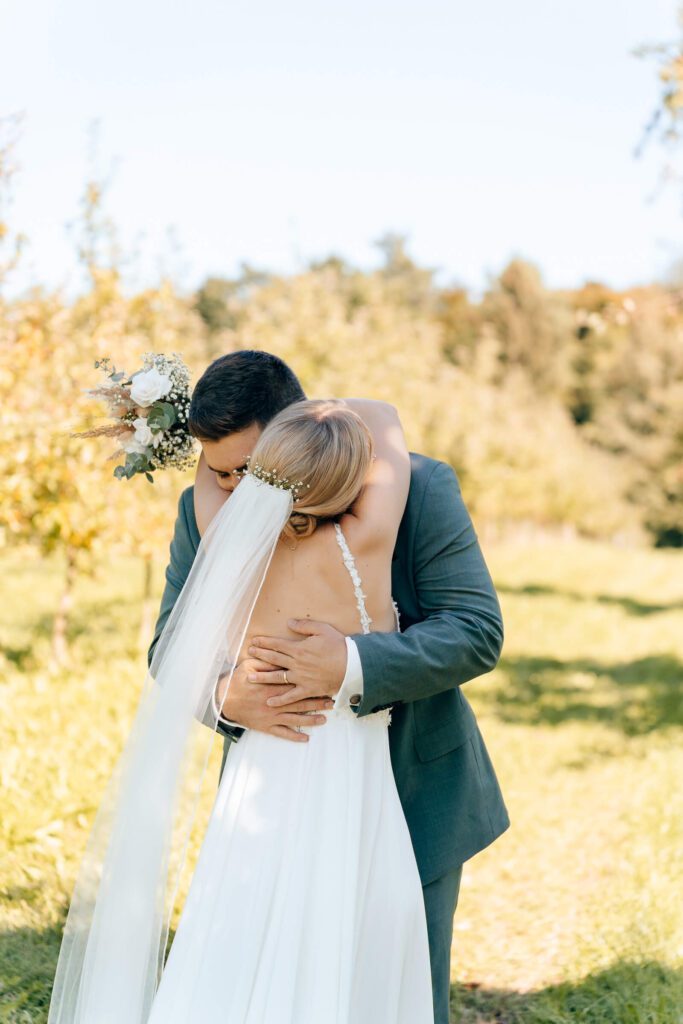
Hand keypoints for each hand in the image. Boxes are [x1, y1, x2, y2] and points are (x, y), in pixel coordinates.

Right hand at [217, 657, 333, 742]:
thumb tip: (278, 655)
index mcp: (274, 686)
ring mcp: (272, 716)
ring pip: (296, 719)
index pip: (297, 685)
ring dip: (311, 719)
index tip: (325, 683)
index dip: (311, 684)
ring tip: (324, 719)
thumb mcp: (250, 667)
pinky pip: (283, 733)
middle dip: (317, 703)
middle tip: (332, 702)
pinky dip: (294, 736)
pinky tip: (305, 738)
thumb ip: (266, 662)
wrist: (225, 701)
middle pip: (301, 702)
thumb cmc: (238, 682)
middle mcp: (276, 702)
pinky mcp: (267, 726)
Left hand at [247, 620, 346, 707]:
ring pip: (277, 678)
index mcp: (299, 648)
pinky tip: (270, 702)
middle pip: (274, 659)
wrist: (352, 665)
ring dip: (262, 677)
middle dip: (260, 655)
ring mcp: (301, 678)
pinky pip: (291, 696)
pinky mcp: (308, 690)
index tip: (254, 641)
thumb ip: (304, 625)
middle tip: (248, 654)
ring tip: (250, 676)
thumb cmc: (338, 646)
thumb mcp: (322, 629)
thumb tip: (289, 622)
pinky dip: (280, 700)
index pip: (277, 644)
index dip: (264, 642)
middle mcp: (297, 664)